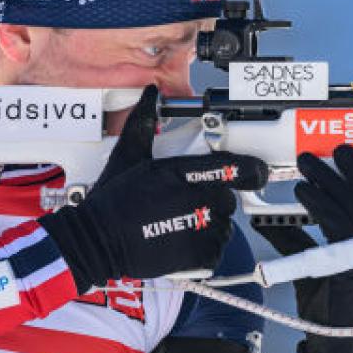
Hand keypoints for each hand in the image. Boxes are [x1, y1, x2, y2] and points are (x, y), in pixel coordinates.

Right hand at [42, 86, 267, 291]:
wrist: (96, 241)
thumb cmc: (111, 201)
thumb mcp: (127, 156)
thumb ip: (143, 123)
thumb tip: (150, 96)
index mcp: (183, 172)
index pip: (236, 168)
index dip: (254, 170)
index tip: (257, 172)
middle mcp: (196, 200)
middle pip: (229, 198)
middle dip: (215, 199)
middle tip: (190, 203)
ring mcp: (199, 230)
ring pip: (224, 225)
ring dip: (211, 224)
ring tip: (183, 223)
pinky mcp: (197, 256)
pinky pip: (217, 250)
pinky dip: (206, 248)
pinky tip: (183, 241)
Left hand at [264, 144, 352, 352]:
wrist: (333, 337)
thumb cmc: (329, 295)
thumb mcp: (314, 257)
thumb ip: (295, 235)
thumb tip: (263, 215)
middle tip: (328, 150)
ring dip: (330, 182)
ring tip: (306, 166)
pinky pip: (338, 227)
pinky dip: (319, 206)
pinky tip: (303, 194)